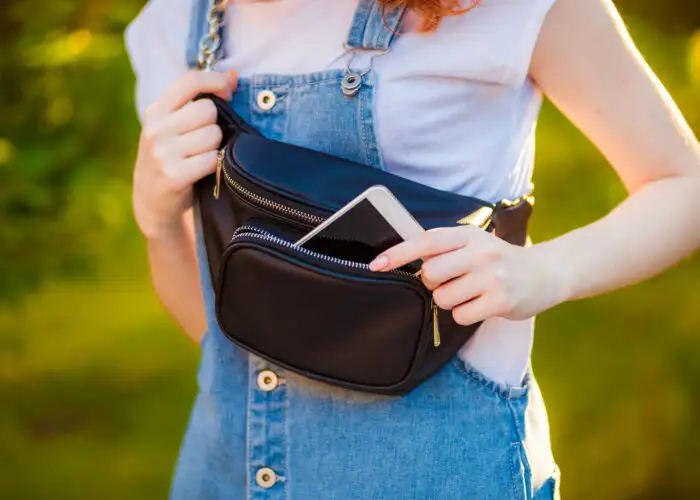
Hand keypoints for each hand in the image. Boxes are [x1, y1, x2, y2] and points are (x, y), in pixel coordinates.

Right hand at [133, 70, 237, 239]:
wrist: (153, 202)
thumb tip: (235, 74)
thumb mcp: (175, 126)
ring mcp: (163, 152)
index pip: (190, 81)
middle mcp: (156, 129)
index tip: (228, 90)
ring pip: (213, 134)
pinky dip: (215, 165)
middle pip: (207, 109)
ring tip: (203, 155)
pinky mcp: (174, 175)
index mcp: (156, 111)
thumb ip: (201, 99)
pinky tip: (204, 170)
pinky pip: (212, 159)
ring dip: (216, 146)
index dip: (216, 80)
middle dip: (215, 123)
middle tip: (206, 139)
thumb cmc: (172, 158)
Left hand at [369, 226, 567, 325]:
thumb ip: (443, 248)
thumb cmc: (499, 260)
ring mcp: (492, 277)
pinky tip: (482, 304)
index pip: (426, 241)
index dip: (398, 253)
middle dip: (433, 283)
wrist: (545, 273)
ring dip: (450, 300)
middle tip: (453, 281)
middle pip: (430, 274)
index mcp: (469, 235)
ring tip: (472, 292)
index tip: (376, 264)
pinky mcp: (500, 300)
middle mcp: (480, 252)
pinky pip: (461, 315)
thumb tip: (402, 257)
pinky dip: (465, 314)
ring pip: (443, 298)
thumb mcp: (474, 244)